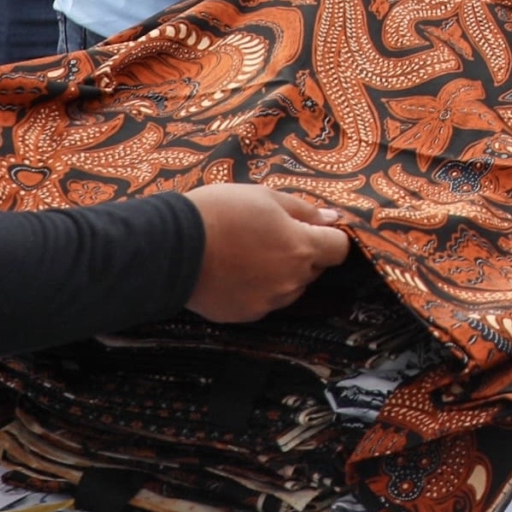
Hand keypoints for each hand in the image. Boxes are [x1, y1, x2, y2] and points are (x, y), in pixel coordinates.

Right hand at [182, 185, 352, 323]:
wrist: (172, 247)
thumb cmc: (220, 213)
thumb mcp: (265, 196)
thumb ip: (303, 211)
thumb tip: (332, 219)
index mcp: (301, 247)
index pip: (339, 249)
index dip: (330, 236)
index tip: (315, 228)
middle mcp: (291, 280)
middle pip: (314, 268)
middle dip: (302, 252)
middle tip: (270, 234)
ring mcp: (269, 301)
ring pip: (290, 287)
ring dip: (281, 272)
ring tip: (248, 252)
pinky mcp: (246, 315)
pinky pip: (265, 300)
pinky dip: (258, 288)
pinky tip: (235, 271)